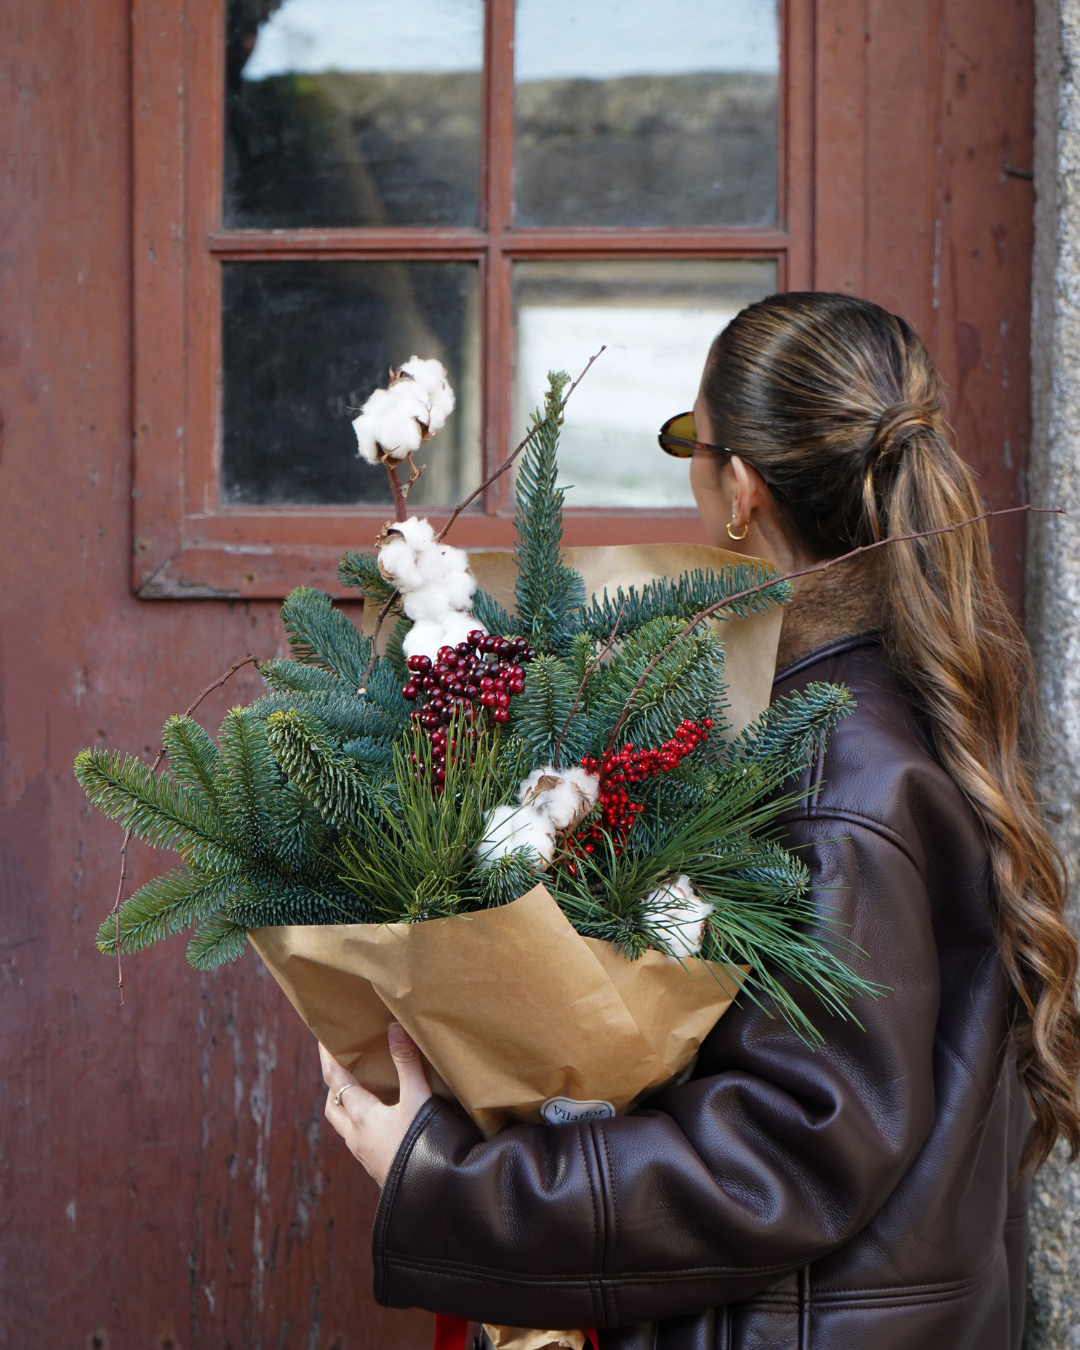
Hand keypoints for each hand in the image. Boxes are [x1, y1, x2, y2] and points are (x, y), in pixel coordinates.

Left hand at [320, 1024, 431, 1186]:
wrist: (433, 1199)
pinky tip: (382, 1122)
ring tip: (362, 1090)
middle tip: (342, 1066)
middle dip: (333, 1085)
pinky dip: (361, 1124)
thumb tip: (394, 1028)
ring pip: (344, 1126)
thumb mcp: (418, 1099)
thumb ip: (407, 1063)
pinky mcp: (377, 1168)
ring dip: (346, 1107)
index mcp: (362, 1116)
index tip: (322, 1038)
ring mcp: (365, 1156)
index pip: (336, 1080)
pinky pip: (358, 1141)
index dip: (328, 1058)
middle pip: (333, 1107)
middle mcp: (357, 1137)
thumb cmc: (424, 1147)